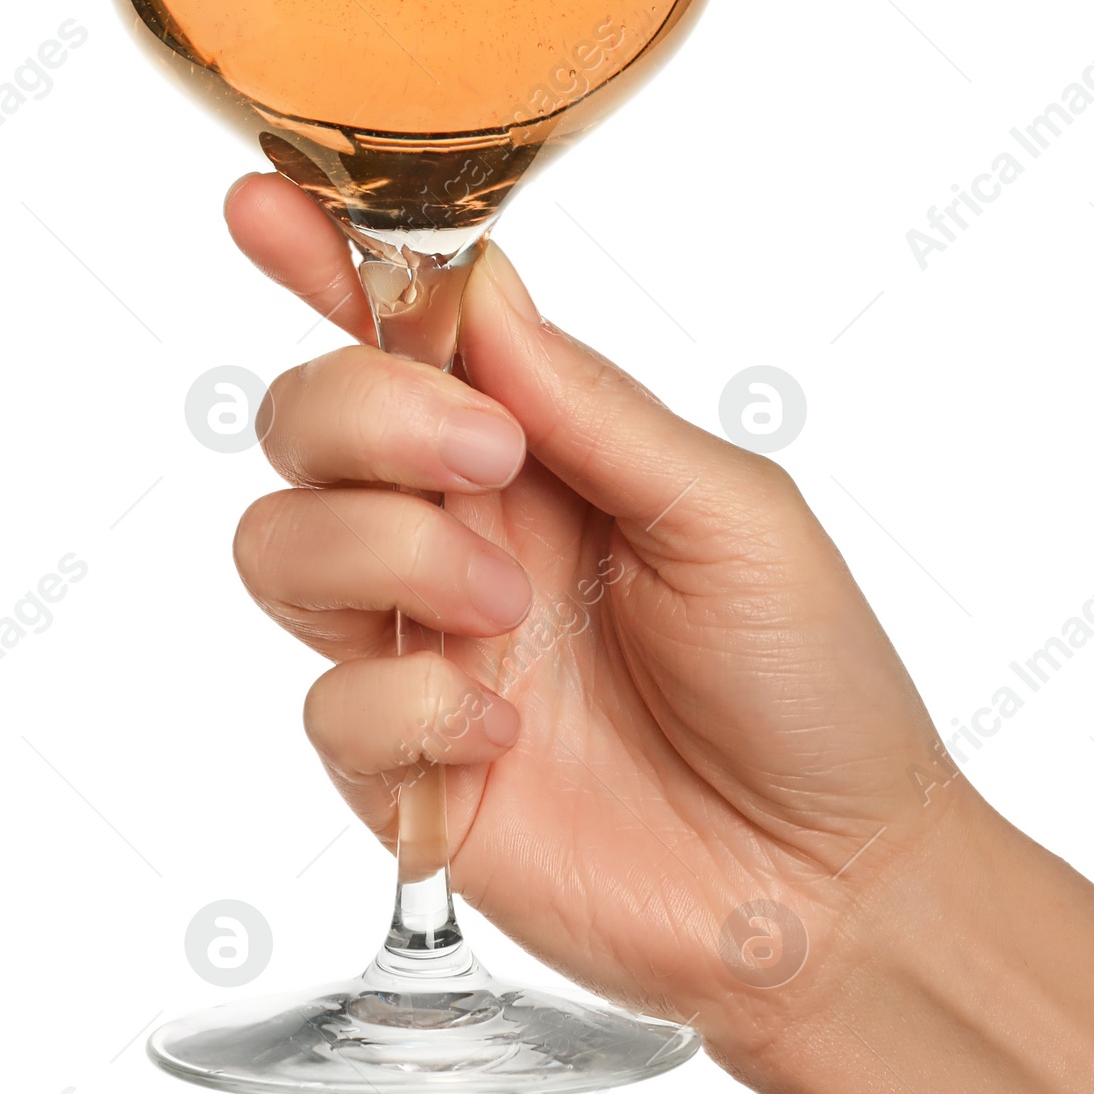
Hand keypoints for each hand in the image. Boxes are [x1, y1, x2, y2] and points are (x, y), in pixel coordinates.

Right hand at [227, 172, 962, 1039]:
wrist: (832, 887)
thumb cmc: (810, 684)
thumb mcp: (729, 511)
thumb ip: (589, 407)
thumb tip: (476, 291)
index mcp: (538, 449)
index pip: (403, 330)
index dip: (320, 260)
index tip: (261, 206)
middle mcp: (458, 531)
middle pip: (304, 417)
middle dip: (365, 416)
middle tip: (485, 465)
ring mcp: (419, 647)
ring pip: (278, 544)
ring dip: (386, 557)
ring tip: (506, 614)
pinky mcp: (401, 770)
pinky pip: (327, 704)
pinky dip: (408, 706)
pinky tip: (504, 733)